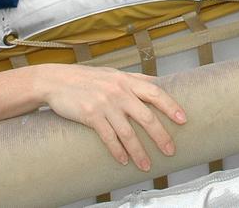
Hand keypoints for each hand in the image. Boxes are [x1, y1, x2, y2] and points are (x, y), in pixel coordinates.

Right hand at [41, 65, 185, 170]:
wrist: (56, 80)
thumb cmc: (87, 78)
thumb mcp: (113, 74)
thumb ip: (134, 80)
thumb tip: (157, 83)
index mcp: (126, 81)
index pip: (155, 92)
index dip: (171, 105)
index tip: (183, 119)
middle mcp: (119, 91)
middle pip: (146, 116)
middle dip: (160, 136)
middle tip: (170, 150)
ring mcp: (105, 104)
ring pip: (128, 132)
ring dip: (139, 151)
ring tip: (146, 165)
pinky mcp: (91, 115)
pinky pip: (108, 137)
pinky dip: (117, 151)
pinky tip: (123, 160)